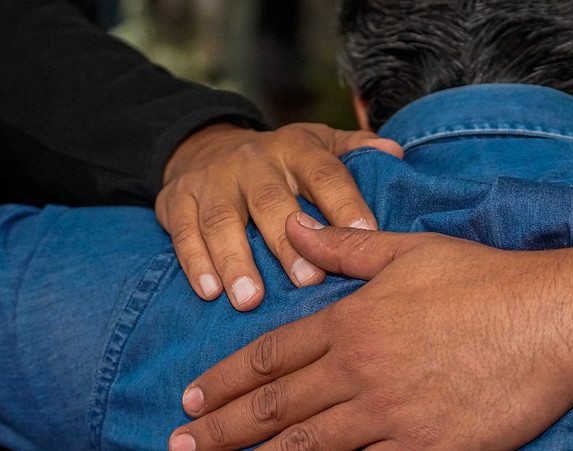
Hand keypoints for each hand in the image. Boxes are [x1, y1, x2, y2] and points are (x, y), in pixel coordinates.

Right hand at [155, 123, 402, 310]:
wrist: (206, 145)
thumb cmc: (280, 161)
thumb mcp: (319, 144)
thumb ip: (356, 150)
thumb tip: (396, 155)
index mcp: (296, 148)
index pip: (324, 173)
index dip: (344, 202)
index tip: (365, 234)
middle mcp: (253, 160)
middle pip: (270, 200)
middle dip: (288, 242)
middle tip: (308, 281)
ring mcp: (212, 179)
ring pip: (222, 218)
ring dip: (235, 259)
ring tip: (251, 299)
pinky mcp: (176, 198)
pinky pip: (183, 230)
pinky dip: (194, 261)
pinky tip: (209, 292)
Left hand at [168, 213, 572, 449]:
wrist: (551, 321)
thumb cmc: (481, 280)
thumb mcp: (407, 251)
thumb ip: (344, 249)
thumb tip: (297, 230)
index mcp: (352, 323)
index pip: (272, 356)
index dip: (227, 380)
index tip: (192, 398)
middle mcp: (360, 372)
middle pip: (276, 408)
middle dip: (222, 429)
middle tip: (181, 443)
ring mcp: (390, 416)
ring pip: (308, 447)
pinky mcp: (427, 448)